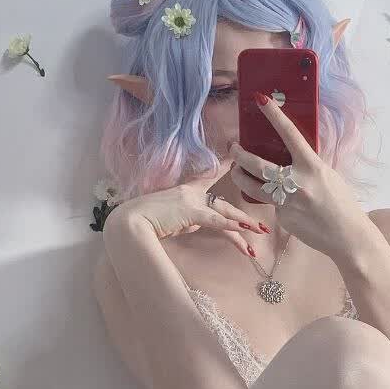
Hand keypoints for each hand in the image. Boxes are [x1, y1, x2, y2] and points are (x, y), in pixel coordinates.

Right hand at [106, 158, 267, 256]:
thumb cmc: (143, 221)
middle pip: (222, 203)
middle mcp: (190, 193)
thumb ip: (184, 221)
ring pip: (224, 213)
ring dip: (243, 224)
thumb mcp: (168, 219)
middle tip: (259, 223)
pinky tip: (243, 232)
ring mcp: (191, 201)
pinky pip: (216, 220)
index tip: (234, 156)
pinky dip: (230, 226)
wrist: (130, 222)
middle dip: (242, 214)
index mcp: (184, 192)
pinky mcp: (191, 212)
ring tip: (259, 232)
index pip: (207, 177)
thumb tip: (195, 226)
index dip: (223, 167)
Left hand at [229, 94, 368, 261]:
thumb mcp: (327, 176)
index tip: (261, 100)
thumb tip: (290, 156)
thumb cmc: (341, 204)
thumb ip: (308, 165)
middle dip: (239, 154)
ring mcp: (287, 202)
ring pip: (251, 187)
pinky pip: (270, 205)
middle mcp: (297, 182)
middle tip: (233, 148)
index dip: (274, 115)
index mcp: (312, 166)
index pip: (289, 133)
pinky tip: (281, 203)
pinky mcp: (282, 218)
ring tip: (236, 170)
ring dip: (239, 176)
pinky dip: (271, 201)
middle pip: (256, 164)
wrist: (347, 236)